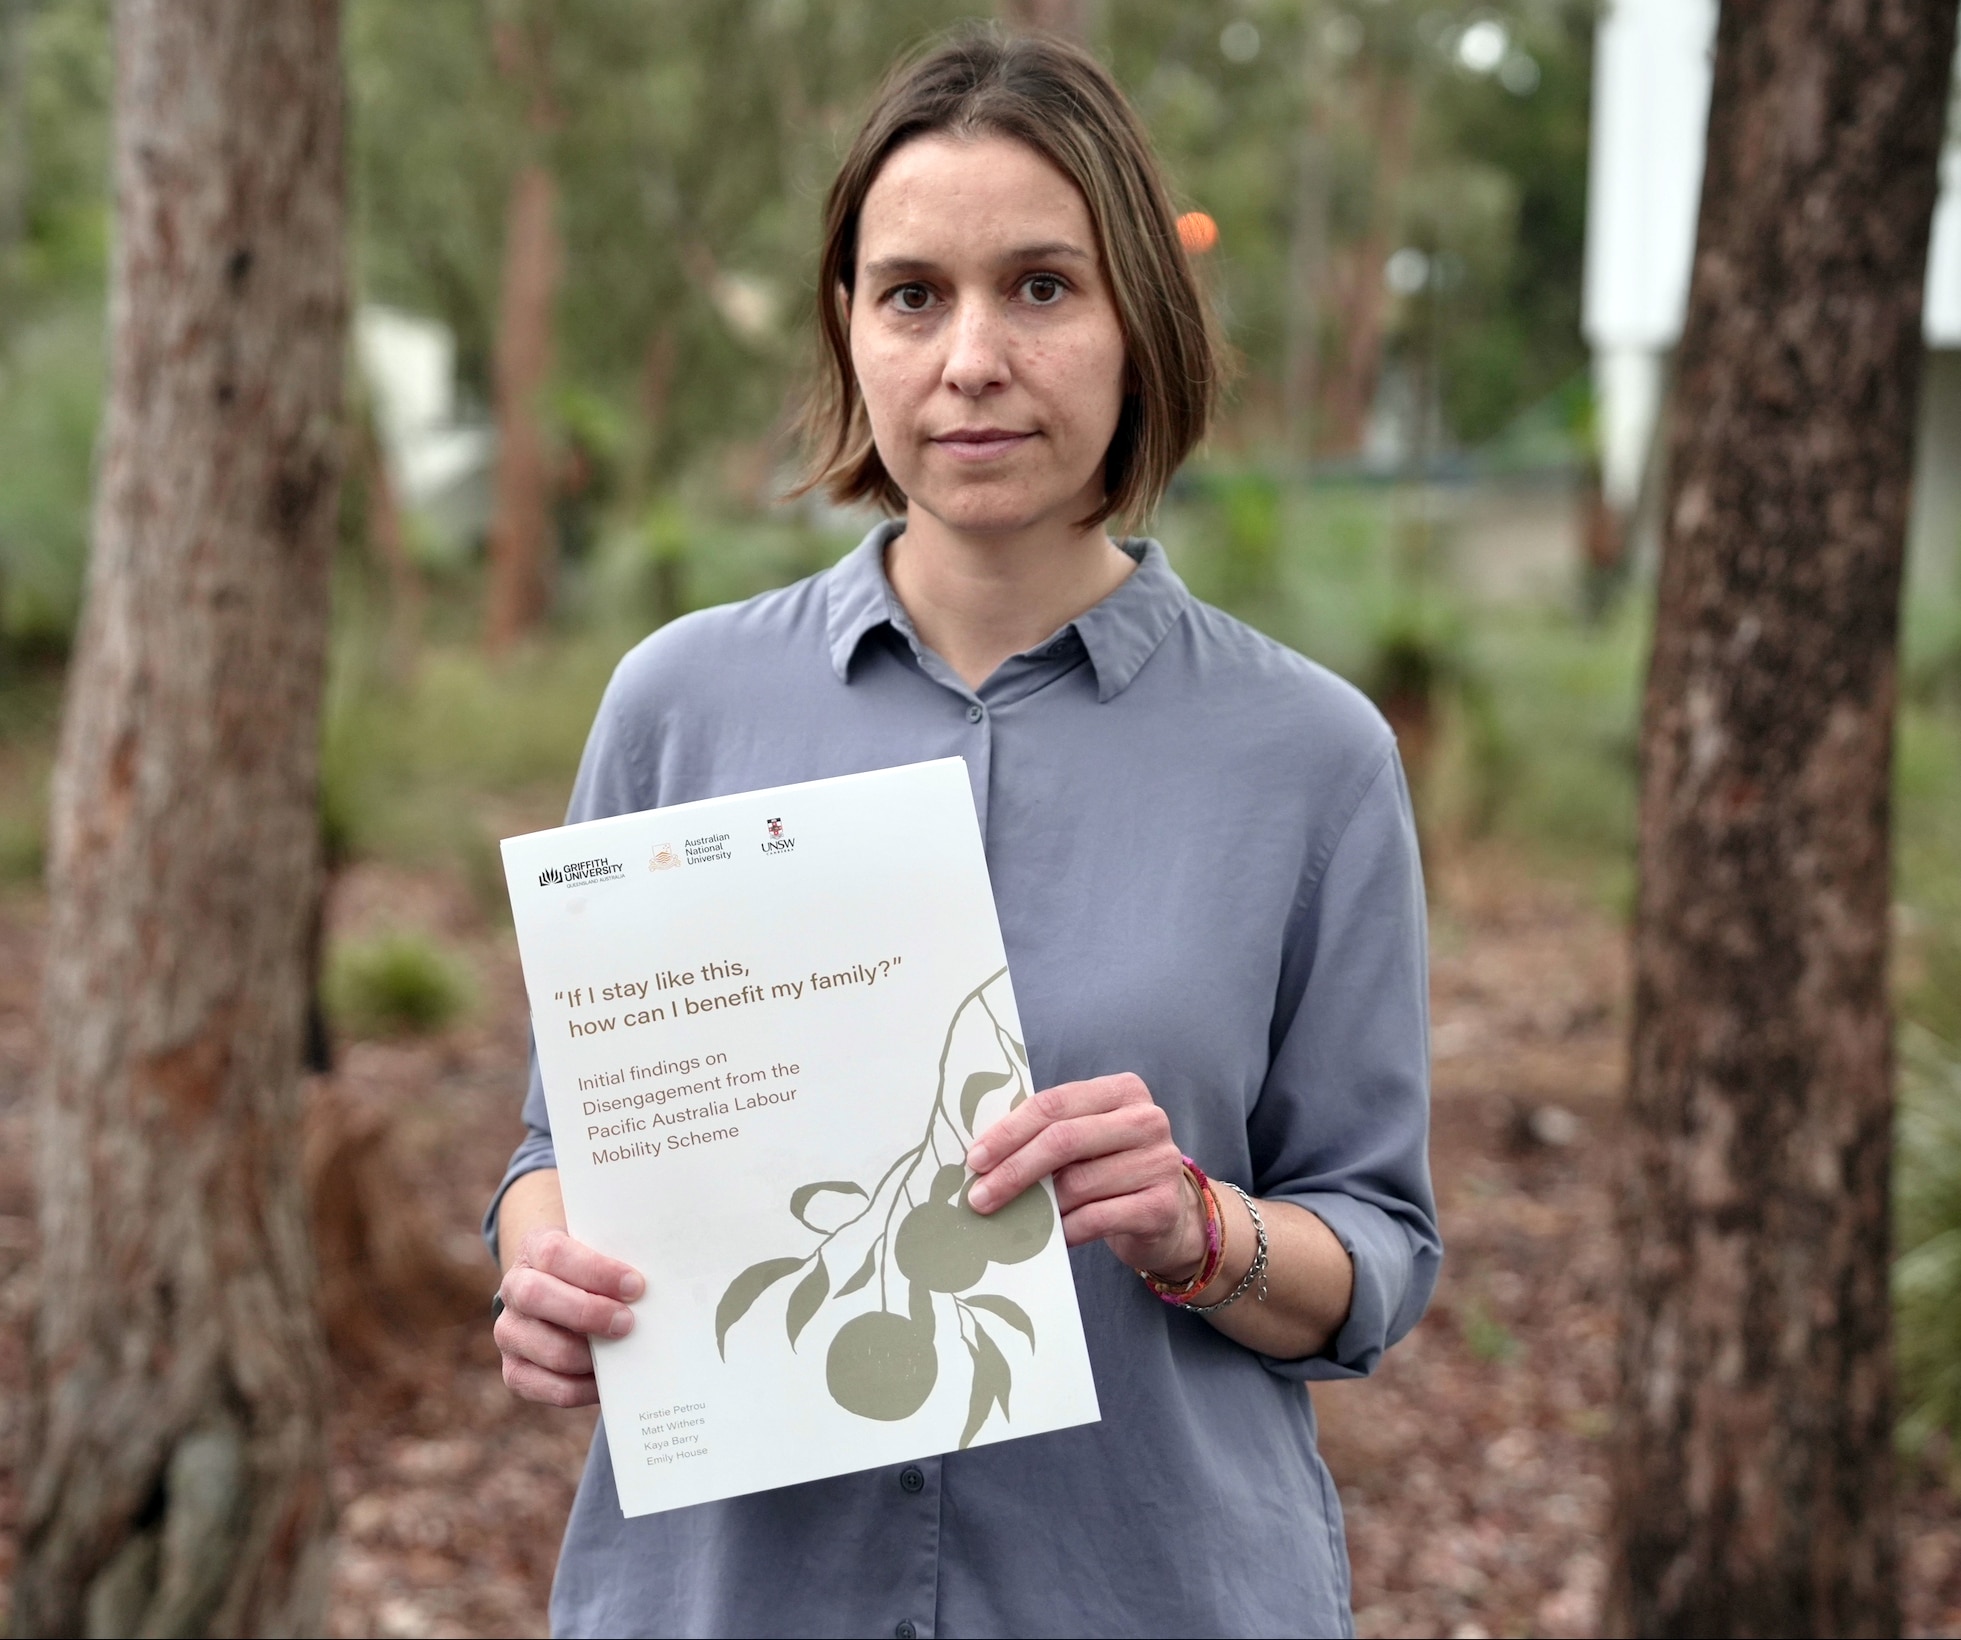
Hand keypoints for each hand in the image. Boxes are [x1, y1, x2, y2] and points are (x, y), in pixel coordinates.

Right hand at [495, 1226, 644, 1406]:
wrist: (560, 1294)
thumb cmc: (593, 1274)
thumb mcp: (601, 1255)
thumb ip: (619, 1262)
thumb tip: (661, 1283)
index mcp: (535, 1249)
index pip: (554, 1253)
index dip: (596, 1270)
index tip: (635, 1285)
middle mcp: (514, 1289)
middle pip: (537, 1297)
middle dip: (588, 1312)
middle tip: (627, 1322)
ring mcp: (510, 1332)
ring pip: (546, 1349)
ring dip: (590, 1356)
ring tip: (622, 1354)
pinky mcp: (514, 1370)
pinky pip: (548, 1387)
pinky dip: (583, 1388)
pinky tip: (608, 1380)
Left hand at [964, 1072, 1205, 1277]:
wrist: (1167, 1214)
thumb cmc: (1112, 1169)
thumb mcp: (1087, 1139)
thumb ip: (1049, 1134)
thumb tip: (984, 1157)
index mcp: (1122, 1091)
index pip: (1054, 1103)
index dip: (1009, 1131)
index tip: (976, 1158)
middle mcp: (1147, 1119)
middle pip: (1063, 1140)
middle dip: (1014, 1170)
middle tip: (980, 1196)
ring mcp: (1159, 1162)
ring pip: (1077, 1183)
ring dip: (1039, 1206)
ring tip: (1015, 1217)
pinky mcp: (1161, 1206)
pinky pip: (1096, 1218)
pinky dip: (1065, 1230)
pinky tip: (1050, 1237)